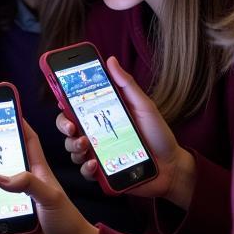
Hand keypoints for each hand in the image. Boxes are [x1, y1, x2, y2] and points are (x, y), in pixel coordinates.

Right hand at [55, 56, 196, 208]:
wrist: (171, 166)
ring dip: (74, 145)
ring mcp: (96, 153)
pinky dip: (86, 168)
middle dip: (63, 125)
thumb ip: (126, 84)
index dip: (64, 101)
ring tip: (86, 145)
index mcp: (102, 115)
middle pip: (67, 126)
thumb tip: (111, 60)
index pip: (75, 106)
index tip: (61, 99)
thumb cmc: (158, 134)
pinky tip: (94, 164)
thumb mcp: (143, 106)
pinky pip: (84, 171)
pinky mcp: (101, 173)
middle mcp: (95, 133)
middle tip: (71, 126)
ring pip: (71, 148)